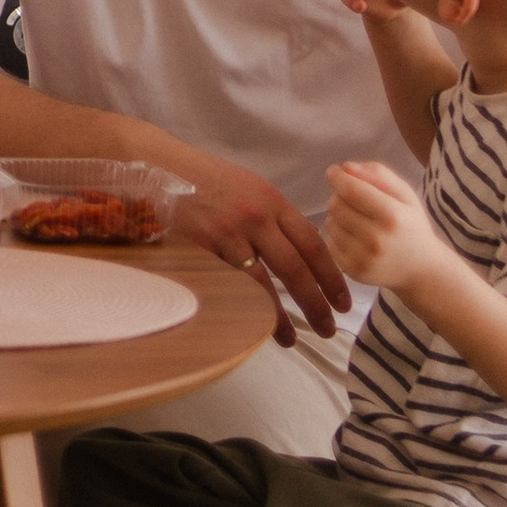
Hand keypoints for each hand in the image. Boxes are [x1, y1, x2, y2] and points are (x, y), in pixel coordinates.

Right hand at [173, 166, 350, 340]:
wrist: (162, 166)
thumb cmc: (207, 179)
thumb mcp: (250, 188)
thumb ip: (275, 218)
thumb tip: (299, 253)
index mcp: (273, 201)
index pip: (313, 245)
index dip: (332, 277)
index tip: (344, 302)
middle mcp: (256, 217)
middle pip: (296, 269)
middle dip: (316, 304)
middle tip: (328, 329)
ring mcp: (229, 233)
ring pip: (263, 284)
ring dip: (280, 317)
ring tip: (293, 340)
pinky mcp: (203, 247)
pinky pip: (231, 285)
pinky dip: (245, 307)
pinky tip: (253, 324)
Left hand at [325, 159, 444, 299]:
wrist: (420, 269)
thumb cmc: (411, 225)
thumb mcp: (405, 195)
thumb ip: (378, 174)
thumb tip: (345, 167)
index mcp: (393, 216)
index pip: (352, 190)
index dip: (338, 177)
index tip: (334, 171)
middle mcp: (376, 239)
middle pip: (337, 205)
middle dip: (340, 196)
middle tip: (353, 199)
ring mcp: (362, 258)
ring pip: (331, 222)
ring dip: (338, 216)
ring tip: (357, 220)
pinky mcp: (352, 270)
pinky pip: (330, 242)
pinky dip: (337, 235)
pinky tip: (355, 237)